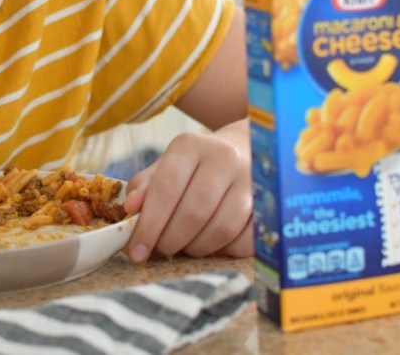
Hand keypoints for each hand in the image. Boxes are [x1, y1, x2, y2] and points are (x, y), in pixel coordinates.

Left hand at [123, 119, 253, 261]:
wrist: (242, 150)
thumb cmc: (193, 166)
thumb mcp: (164, 168)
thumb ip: (144, 187)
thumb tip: (131, 209)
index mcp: (190, 146)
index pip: (166, 189)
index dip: (149, 225)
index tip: (136, 252)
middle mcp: (223, 157)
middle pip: (193, 213)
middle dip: (171, 241)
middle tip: (161, 249)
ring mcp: (250, 179)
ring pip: (221, 228)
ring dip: (197, 248)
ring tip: (185, 246)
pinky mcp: (269, 201)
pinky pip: (246, 239)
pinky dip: (226, 250)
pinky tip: (213, 245)